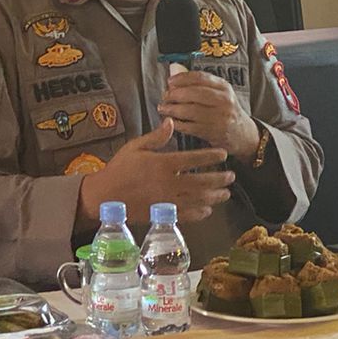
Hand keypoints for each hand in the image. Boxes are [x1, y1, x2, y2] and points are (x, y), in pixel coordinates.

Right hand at [75, 120, 233, 228]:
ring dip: (214, 196)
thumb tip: (171, 122)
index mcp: (163, 164)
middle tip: (232, 176)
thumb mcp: (135, 147)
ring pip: (197, 199)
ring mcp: (167, 201)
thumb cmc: (120, 168)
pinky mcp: (163, 215)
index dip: (210, 156)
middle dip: (219, 179)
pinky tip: (208, 210)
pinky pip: (186, 215)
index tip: (223, 154)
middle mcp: (168, 183)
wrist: (105, 195)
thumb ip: (156, 137)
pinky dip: (199, 213)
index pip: (193, 159)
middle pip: (201, 181)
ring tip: (226, 194)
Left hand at [158, 70, 258, 161]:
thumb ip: (202, 86)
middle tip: (165, 96)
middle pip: (194, 93)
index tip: (170, 82)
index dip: (181, 78)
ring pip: (190, 110)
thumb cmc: (226, 112)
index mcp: (224, 87)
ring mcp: (220, 117)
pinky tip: (171, 121)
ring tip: (164, 108)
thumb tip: (175, 81)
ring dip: (173, 109)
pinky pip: (190, 127)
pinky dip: (178, 124)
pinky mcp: (214, 133)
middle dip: (175, 94)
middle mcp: (224, 101)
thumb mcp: (221, 94)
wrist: (244, 134)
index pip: (200, 77)